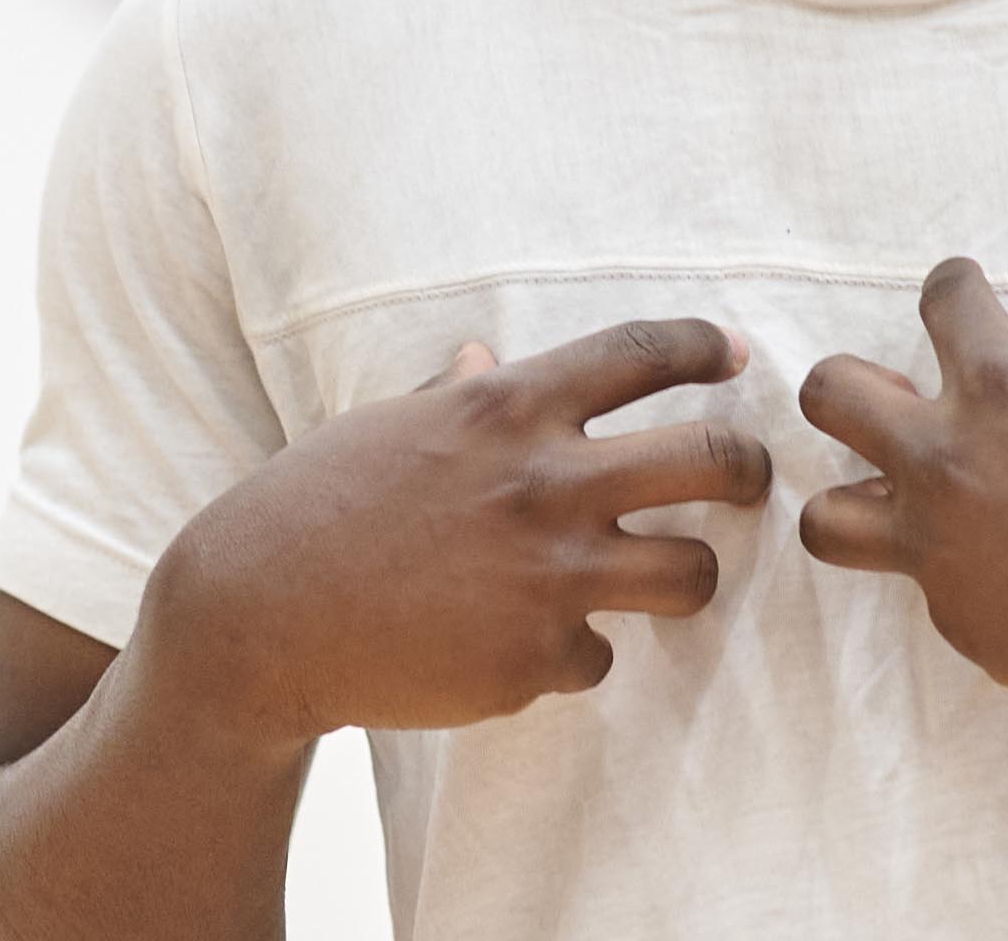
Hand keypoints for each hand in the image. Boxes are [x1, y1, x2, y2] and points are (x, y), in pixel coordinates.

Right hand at [134, 319, 769, 743]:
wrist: (258, 617)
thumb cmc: (315, 507)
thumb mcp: (386, 427)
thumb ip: (458, 395)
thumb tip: (487, 352)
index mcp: (506, 409)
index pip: (643, 353)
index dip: (706, 346)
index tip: (735, 355)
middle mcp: (543, 484)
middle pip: (713, 460)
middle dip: (748, 468)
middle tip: (745, 479)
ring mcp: (547, 578)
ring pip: (693, 573)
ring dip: (688, 574)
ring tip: (663, 576)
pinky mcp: (535, 661)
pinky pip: (600, 656)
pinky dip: (574, 652)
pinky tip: (526, 644)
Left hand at [794, 258, 1007, 724]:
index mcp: (1004, 387)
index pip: (943, 301)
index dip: (956, 289)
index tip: (965, 296)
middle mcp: (947, 460)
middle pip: (830, 396)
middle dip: (850, 386)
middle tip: (901, 399)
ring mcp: (939, 545)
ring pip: (826, 517)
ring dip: (852, 500)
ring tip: (894, 495)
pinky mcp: (954, 616)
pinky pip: (922, 587)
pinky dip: (950, 573)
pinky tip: (1001, 572)